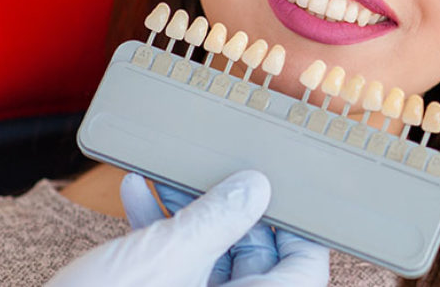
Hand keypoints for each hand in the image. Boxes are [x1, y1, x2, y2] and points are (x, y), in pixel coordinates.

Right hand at [46, 170, 328, 286]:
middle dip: (227, 207)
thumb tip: (256, 187)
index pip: (305, 265)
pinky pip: (178, 274)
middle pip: (256, 257)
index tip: (277, 182)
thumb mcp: (167, 255)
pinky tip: (134, 197)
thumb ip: (218, 217)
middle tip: (208, 165)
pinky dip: (160, 239)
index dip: (295, 221)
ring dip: (186, 214)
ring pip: (211, 262)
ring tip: (161, 173)